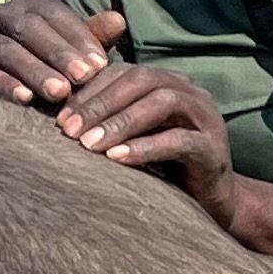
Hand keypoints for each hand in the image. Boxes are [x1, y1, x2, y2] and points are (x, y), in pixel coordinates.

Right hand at [0, 0, 123, 108]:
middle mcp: (0, 14)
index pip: (54, 15)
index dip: (78, 38)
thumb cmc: (54, 63)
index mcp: (29, 3)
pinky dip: (4, 85)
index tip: (100, 64)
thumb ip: (95, 35)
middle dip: (58, 55)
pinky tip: (25, 99)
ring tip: (60, 93)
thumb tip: (119, 20)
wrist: (13, 84)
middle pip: (30, 30)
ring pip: (8, 51)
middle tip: (83, 78)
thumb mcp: (76, 48)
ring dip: (35, 72)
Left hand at [58, 61, 239, 221]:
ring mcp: (206, 118)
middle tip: (67, 130)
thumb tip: (58, 118)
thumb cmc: (161, 166)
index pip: (124, 72)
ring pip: (162, 102)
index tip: (59, 117)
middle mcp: (190, 92)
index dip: (89, 90)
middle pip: (142, 80)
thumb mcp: (131, 137)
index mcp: (167, 82)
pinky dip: (145, 147)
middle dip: (100, 103)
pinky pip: (179, 141)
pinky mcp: (213, 149)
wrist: (209, 201)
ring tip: (88, 144)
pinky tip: (116, 159)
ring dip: (120, 122)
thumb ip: (107, 120)